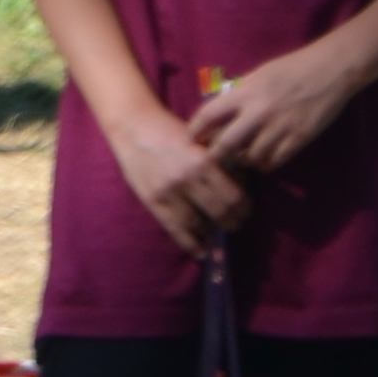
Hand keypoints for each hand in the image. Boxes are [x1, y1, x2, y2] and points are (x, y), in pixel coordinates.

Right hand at [108, 103, 250, 255]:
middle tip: (235, 224)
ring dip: (212, 234)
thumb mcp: (201, 140)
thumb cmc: (170, 130)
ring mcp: (168, 191)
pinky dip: (191, 244)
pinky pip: (176, 229)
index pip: (234, 197)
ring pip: (199, 224)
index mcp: (203, 161)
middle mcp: (188, 179)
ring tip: (217, 234)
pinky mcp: (153, 200)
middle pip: (221, 212)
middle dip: (232, 222)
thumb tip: (242, 185)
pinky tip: (200, 251)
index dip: (244, 208)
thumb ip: (220, 162)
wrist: (132, 125)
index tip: (245, 211)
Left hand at [191, 47, 360, 176]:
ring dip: (243, 161)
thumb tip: (220, 111)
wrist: (329, 71)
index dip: (194, 130)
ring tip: (241, 159)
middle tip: (212, 159)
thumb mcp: (257, 75)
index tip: (190, 139)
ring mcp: (280, 127)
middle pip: (225, 144)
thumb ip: (239, 93)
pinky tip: (263, 160)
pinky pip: (276, 161)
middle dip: (215, 155)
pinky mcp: (300, 138)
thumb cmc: (290, 68)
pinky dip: (266, 164)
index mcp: (243, 93)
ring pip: (251, 157)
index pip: (207, 115)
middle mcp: (258, 112)